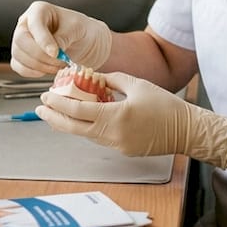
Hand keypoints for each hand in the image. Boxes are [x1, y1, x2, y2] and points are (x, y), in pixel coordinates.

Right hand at [10, 1, 111, 77]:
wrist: (86, 43)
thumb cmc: (81, 30)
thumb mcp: (78, 28)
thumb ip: (64, 37)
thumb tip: (52, 52)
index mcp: (39, 10)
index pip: (34, 23)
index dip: (43, 40)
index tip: (56, 53)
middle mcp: (26, 23)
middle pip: (20, 40)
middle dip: (40, 55)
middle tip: (60, 61)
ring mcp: (22, 40)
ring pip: (18, 55)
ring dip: (39, 66)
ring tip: (59, 66)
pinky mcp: (22, 56)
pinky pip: (19, 67)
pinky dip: (32, 72)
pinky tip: (48, 70)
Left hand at [36, 71, 226, 168]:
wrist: (186, 130)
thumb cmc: (164, 104)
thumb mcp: (136, 84)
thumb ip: (111, 80)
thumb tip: (92, 76)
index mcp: (116, 116)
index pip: (78, 110)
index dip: (58, 103)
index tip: (45, 96)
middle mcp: (113, 134)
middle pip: (75, 128)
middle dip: (54, 118)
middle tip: (40, 109)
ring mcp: (117, 145)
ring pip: (85, 134)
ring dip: (68, 124)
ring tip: (54, 113)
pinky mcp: (123, 150)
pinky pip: (99, 138)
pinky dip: (86, 128)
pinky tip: (80, 119)